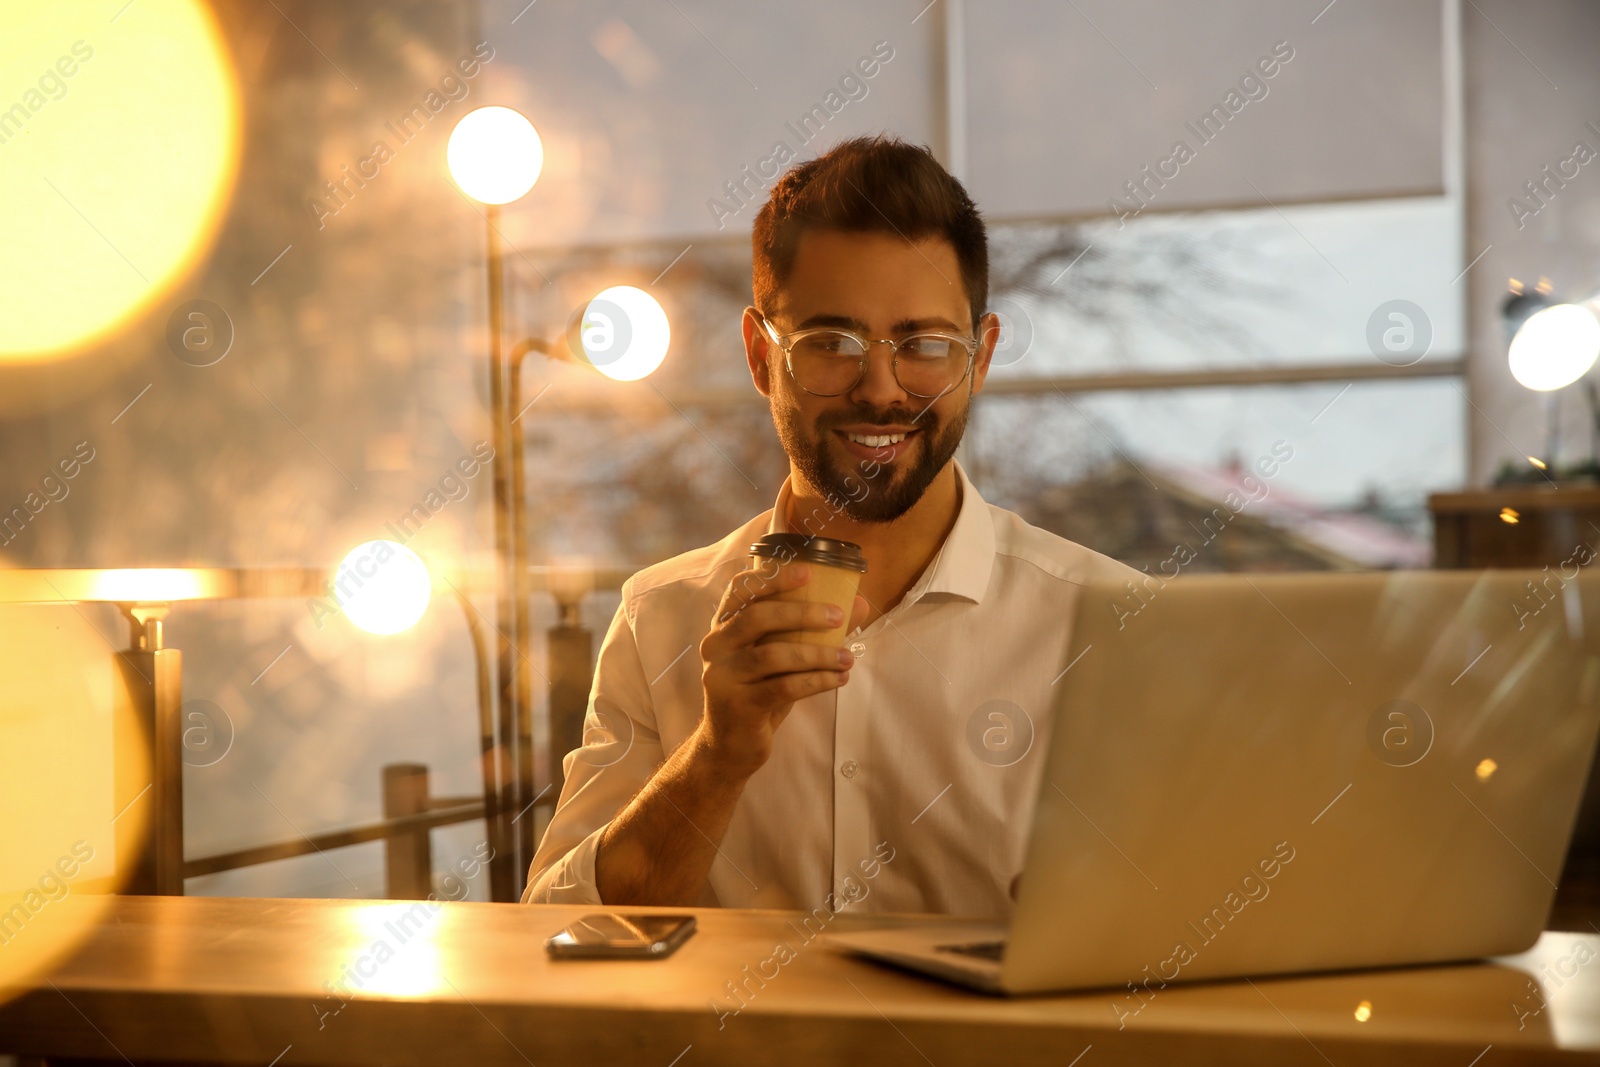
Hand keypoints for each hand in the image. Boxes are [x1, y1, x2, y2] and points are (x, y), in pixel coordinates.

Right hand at [695, 563, 867, 778]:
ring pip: (774, 655)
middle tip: (838, 615)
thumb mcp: (781, 658)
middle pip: (758, 617)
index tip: (807, 572)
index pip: (741, 590)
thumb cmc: (759, 692)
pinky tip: (838, 680)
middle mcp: (715, 647)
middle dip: (803, 613)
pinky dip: (816, 681)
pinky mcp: (738, 706)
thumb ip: (810, 630)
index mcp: (723, 627)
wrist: (730, 746)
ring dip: (818, 654)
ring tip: (847, 658)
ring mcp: (723, 677)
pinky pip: (784, 687)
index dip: (772, 577)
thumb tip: (858, 603)